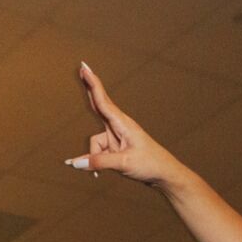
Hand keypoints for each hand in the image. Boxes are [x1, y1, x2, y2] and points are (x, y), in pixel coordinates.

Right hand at [63, 62, 186, 187]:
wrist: (164, 173)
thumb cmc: (150, 164)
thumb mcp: (123, 163)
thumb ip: (99, 161)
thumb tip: (76, 163)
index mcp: (123, 123)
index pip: (102, 100)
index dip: (92, 84)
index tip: (84, 68)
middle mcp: (119, 126)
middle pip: (99, 105)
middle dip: (90, 90)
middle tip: (82, 68)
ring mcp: (117, 136)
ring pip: (95, 143)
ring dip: (95, 157)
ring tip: (101, 172)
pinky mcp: (116, 147)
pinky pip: (98, 152)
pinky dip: (94, 161)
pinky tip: (88, 170)